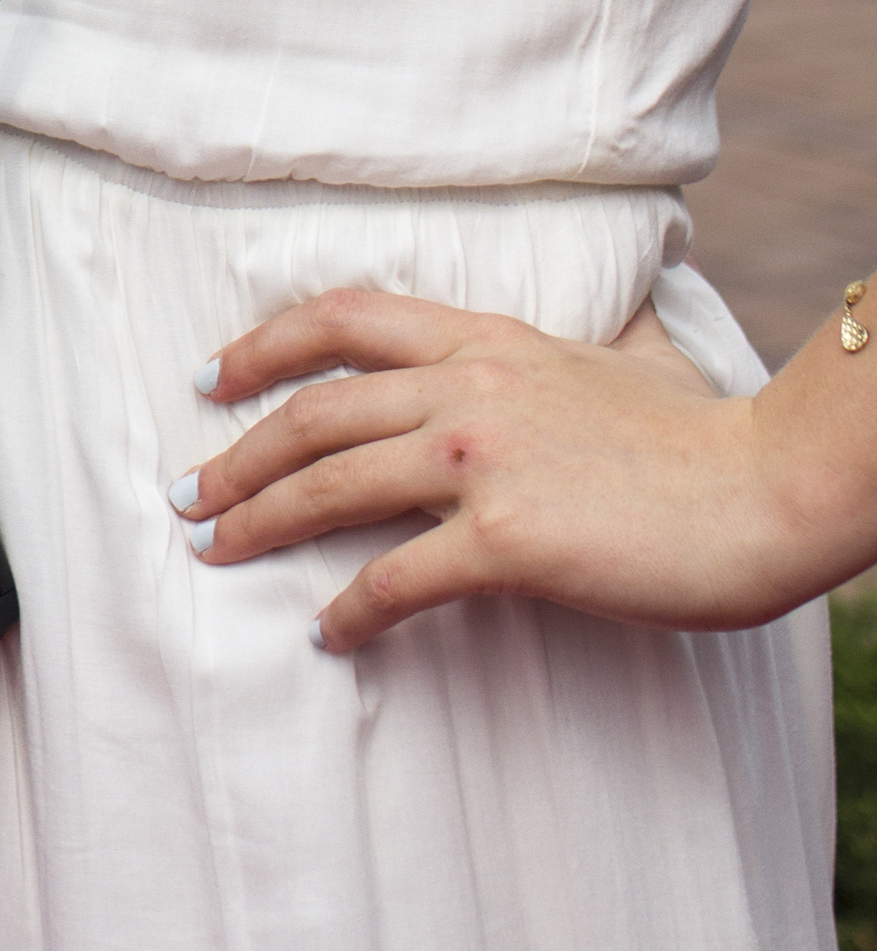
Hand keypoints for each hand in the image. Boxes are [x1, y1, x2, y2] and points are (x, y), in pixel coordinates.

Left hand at [168, 285, 838, 651]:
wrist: (763, 488)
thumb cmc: (705, 438)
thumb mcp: (629, 362)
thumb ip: (587, 347)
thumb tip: (613, 315)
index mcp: (488, 340)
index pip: (346, 319)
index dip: (266, 344)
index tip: (211, 373)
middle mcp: (469, 386)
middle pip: (316, 410)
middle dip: (238, 452)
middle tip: (186, 490)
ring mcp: (482, 459)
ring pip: (334, 483)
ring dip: (261, 518)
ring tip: (216, 549)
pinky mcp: (506, 538)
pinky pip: (399, 578)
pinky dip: (351, 610)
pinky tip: (328, 634)